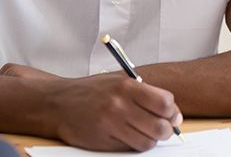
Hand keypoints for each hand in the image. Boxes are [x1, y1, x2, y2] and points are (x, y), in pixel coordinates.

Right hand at [0, 64, 181, 151]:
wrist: (58, 103)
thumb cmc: (92, 91)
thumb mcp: (117, 81)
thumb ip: (144, 93)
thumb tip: (172, 112)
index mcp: (126, 86)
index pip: (164, 102)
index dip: (172, 112)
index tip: (172, 116)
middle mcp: (119, 105)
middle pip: (160, 126)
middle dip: (166, 130)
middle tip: (163, 128)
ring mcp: (110, 124)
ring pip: (147, 142)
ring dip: (150, 140)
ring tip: (144, 132)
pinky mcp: (103, 141)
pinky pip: (130, 149)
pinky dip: (134, 145)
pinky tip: (128, 136)